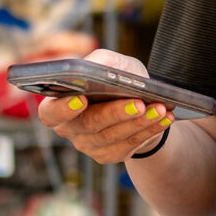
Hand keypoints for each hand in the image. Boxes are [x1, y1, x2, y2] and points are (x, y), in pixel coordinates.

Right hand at [36, 48, 174, 163]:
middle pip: (88, 124)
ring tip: (159, 108)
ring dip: (139, 122)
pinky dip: (150, 130)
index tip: (81, 99)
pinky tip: (165, 118)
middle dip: (115, 113)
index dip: (63, 108)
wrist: (140, 101)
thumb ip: (101, 61)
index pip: (50, 112)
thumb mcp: (112, 63)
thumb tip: (96, 67)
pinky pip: (130, 145)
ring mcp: (89, 145)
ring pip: (113, 136)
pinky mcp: (110, 154)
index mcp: (59, 104)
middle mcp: (70, 128)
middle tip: (138, 103)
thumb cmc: (118, 79)